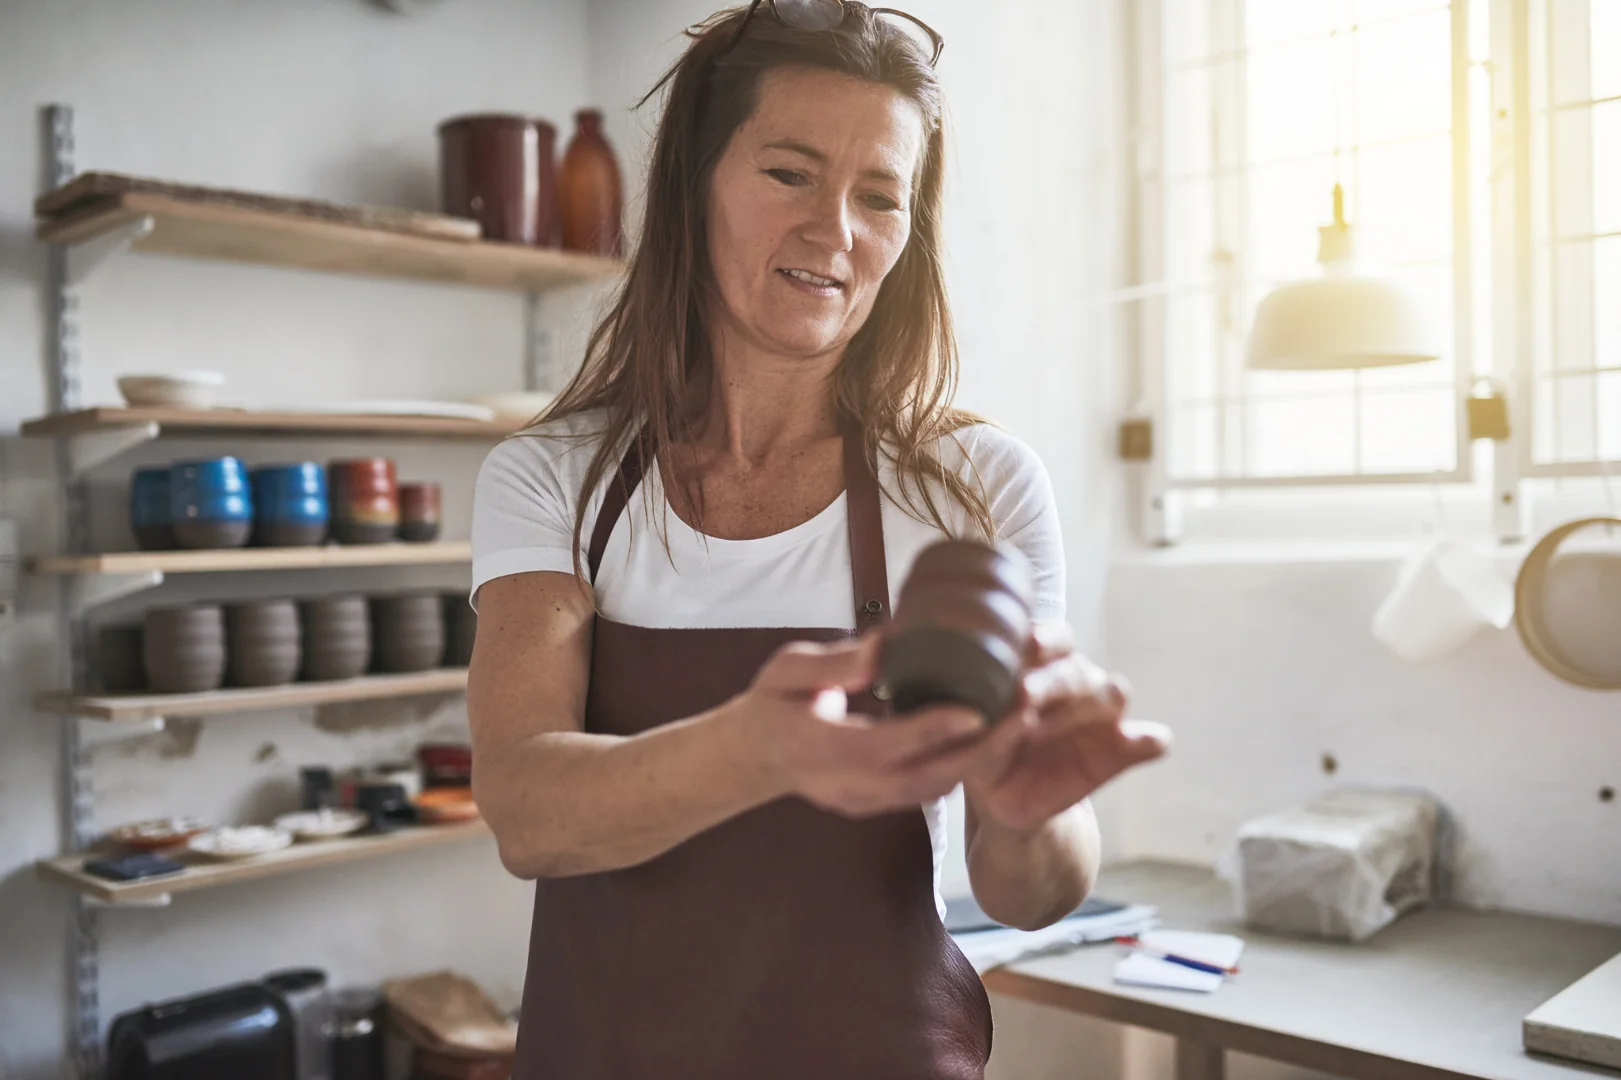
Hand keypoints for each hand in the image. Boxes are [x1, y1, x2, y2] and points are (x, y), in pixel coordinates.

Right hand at [733, 633, 1025, 817]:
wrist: (755, 756)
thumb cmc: (773, 703)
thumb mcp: (788, 671)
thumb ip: (835, 663)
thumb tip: (888, 645)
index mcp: (818, 748)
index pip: (882, 745)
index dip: (929, 731)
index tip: (975, 711)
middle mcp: (847, 785)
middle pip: (924, 778)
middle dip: (981, 751)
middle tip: (1025, 712)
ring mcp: (865, 801)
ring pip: (934, 790)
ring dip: (983, 761)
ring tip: (1023, 720)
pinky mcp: (881, 804)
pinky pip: (930, 790)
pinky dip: (967, 767)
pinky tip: (997, 737)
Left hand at [963, 624, 1170, 832]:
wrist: (1008, 800)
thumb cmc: (984, 755)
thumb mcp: (970, 745)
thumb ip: (980, 729)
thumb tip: (987, 717)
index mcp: (1039, 665)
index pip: (1052, 638)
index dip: (1043, 640)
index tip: (1028, 647)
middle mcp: (1073, 681)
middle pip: (1076, 669)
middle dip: (1052, 682)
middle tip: (1024, 697)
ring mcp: (1101, 715)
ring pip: (1112, 694)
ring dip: (1088, 708)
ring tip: (1049, 729)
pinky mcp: (1121, 749)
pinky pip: (1150, 740)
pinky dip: (1148, 740)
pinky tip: (1141, 742)